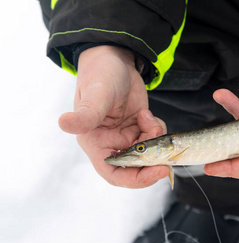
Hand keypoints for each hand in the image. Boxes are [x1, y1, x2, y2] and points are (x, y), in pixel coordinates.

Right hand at [58, 46, 168, 187]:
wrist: (115, 58)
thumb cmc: (100, 74)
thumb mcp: (95, 95)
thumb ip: (85, 114)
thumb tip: (64, 124)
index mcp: (95, 143)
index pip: (114, 174)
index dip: (135, 179)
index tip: (157, 172)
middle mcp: (111, 143)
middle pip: (136, 167)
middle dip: (153, 161)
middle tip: (165, 151)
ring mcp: (127, 136)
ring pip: (149, 153)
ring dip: (156, 141)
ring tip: (150, 120)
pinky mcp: (139, 127)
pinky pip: (154, 138)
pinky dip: (158, 130)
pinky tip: (148, 114)